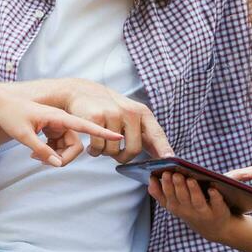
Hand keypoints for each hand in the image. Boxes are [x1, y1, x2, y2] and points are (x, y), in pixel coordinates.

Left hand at [0, 89, 122, 167]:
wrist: (0, 104)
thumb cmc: (11, 115)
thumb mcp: (23, 135)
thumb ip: (42, 150)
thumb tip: (58, 164)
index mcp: (58, 117)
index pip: (85, 124)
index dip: (102, 131)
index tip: (119, 135)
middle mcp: (62, 121)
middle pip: (75, 145)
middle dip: (62, 157)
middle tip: (41, 161)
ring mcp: (58, 126)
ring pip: (66, 148)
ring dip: (53, 156)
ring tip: (34, 156)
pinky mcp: (52, 130)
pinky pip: (58, 147)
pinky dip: (49, 153)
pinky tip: (35, 152)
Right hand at [45, 78, 172, 161]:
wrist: (80, 91)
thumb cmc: (108, 108)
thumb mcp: (130, 115)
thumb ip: (144, 134)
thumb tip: (163, 156)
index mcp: (142, 112)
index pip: (156, 134)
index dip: (163, 148)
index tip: (170, 159)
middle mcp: (130, 112)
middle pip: (134, 149)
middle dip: (123, 158)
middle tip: (116, 156)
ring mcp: (113, 114)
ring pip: (114, 151)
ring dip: (105, 154)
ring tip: (101, 145)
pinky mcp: (96, 117)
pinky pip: (98, 147)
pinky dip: (94, 152)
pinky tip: (91, 146)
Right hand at [150, 171, 239, 244]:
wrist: (215, 229)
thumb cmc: (192, 210)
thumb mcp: (175, 205)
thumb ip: (162, 194)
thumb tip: (151, 178)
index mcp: (176, 207)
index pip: (166, 198)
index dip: (162, 187)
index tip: (158, 175)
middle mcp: (188, 212)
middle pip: (181, 198)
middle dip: (177, 186)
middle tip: (174, 173)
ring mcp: (204, 213)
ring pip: (197, 201)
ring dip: (193, 191)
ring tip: (190, 179)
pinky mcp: (219, 211)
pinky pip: (217, 204)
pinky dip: (215, 197)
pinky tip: (212, 188)